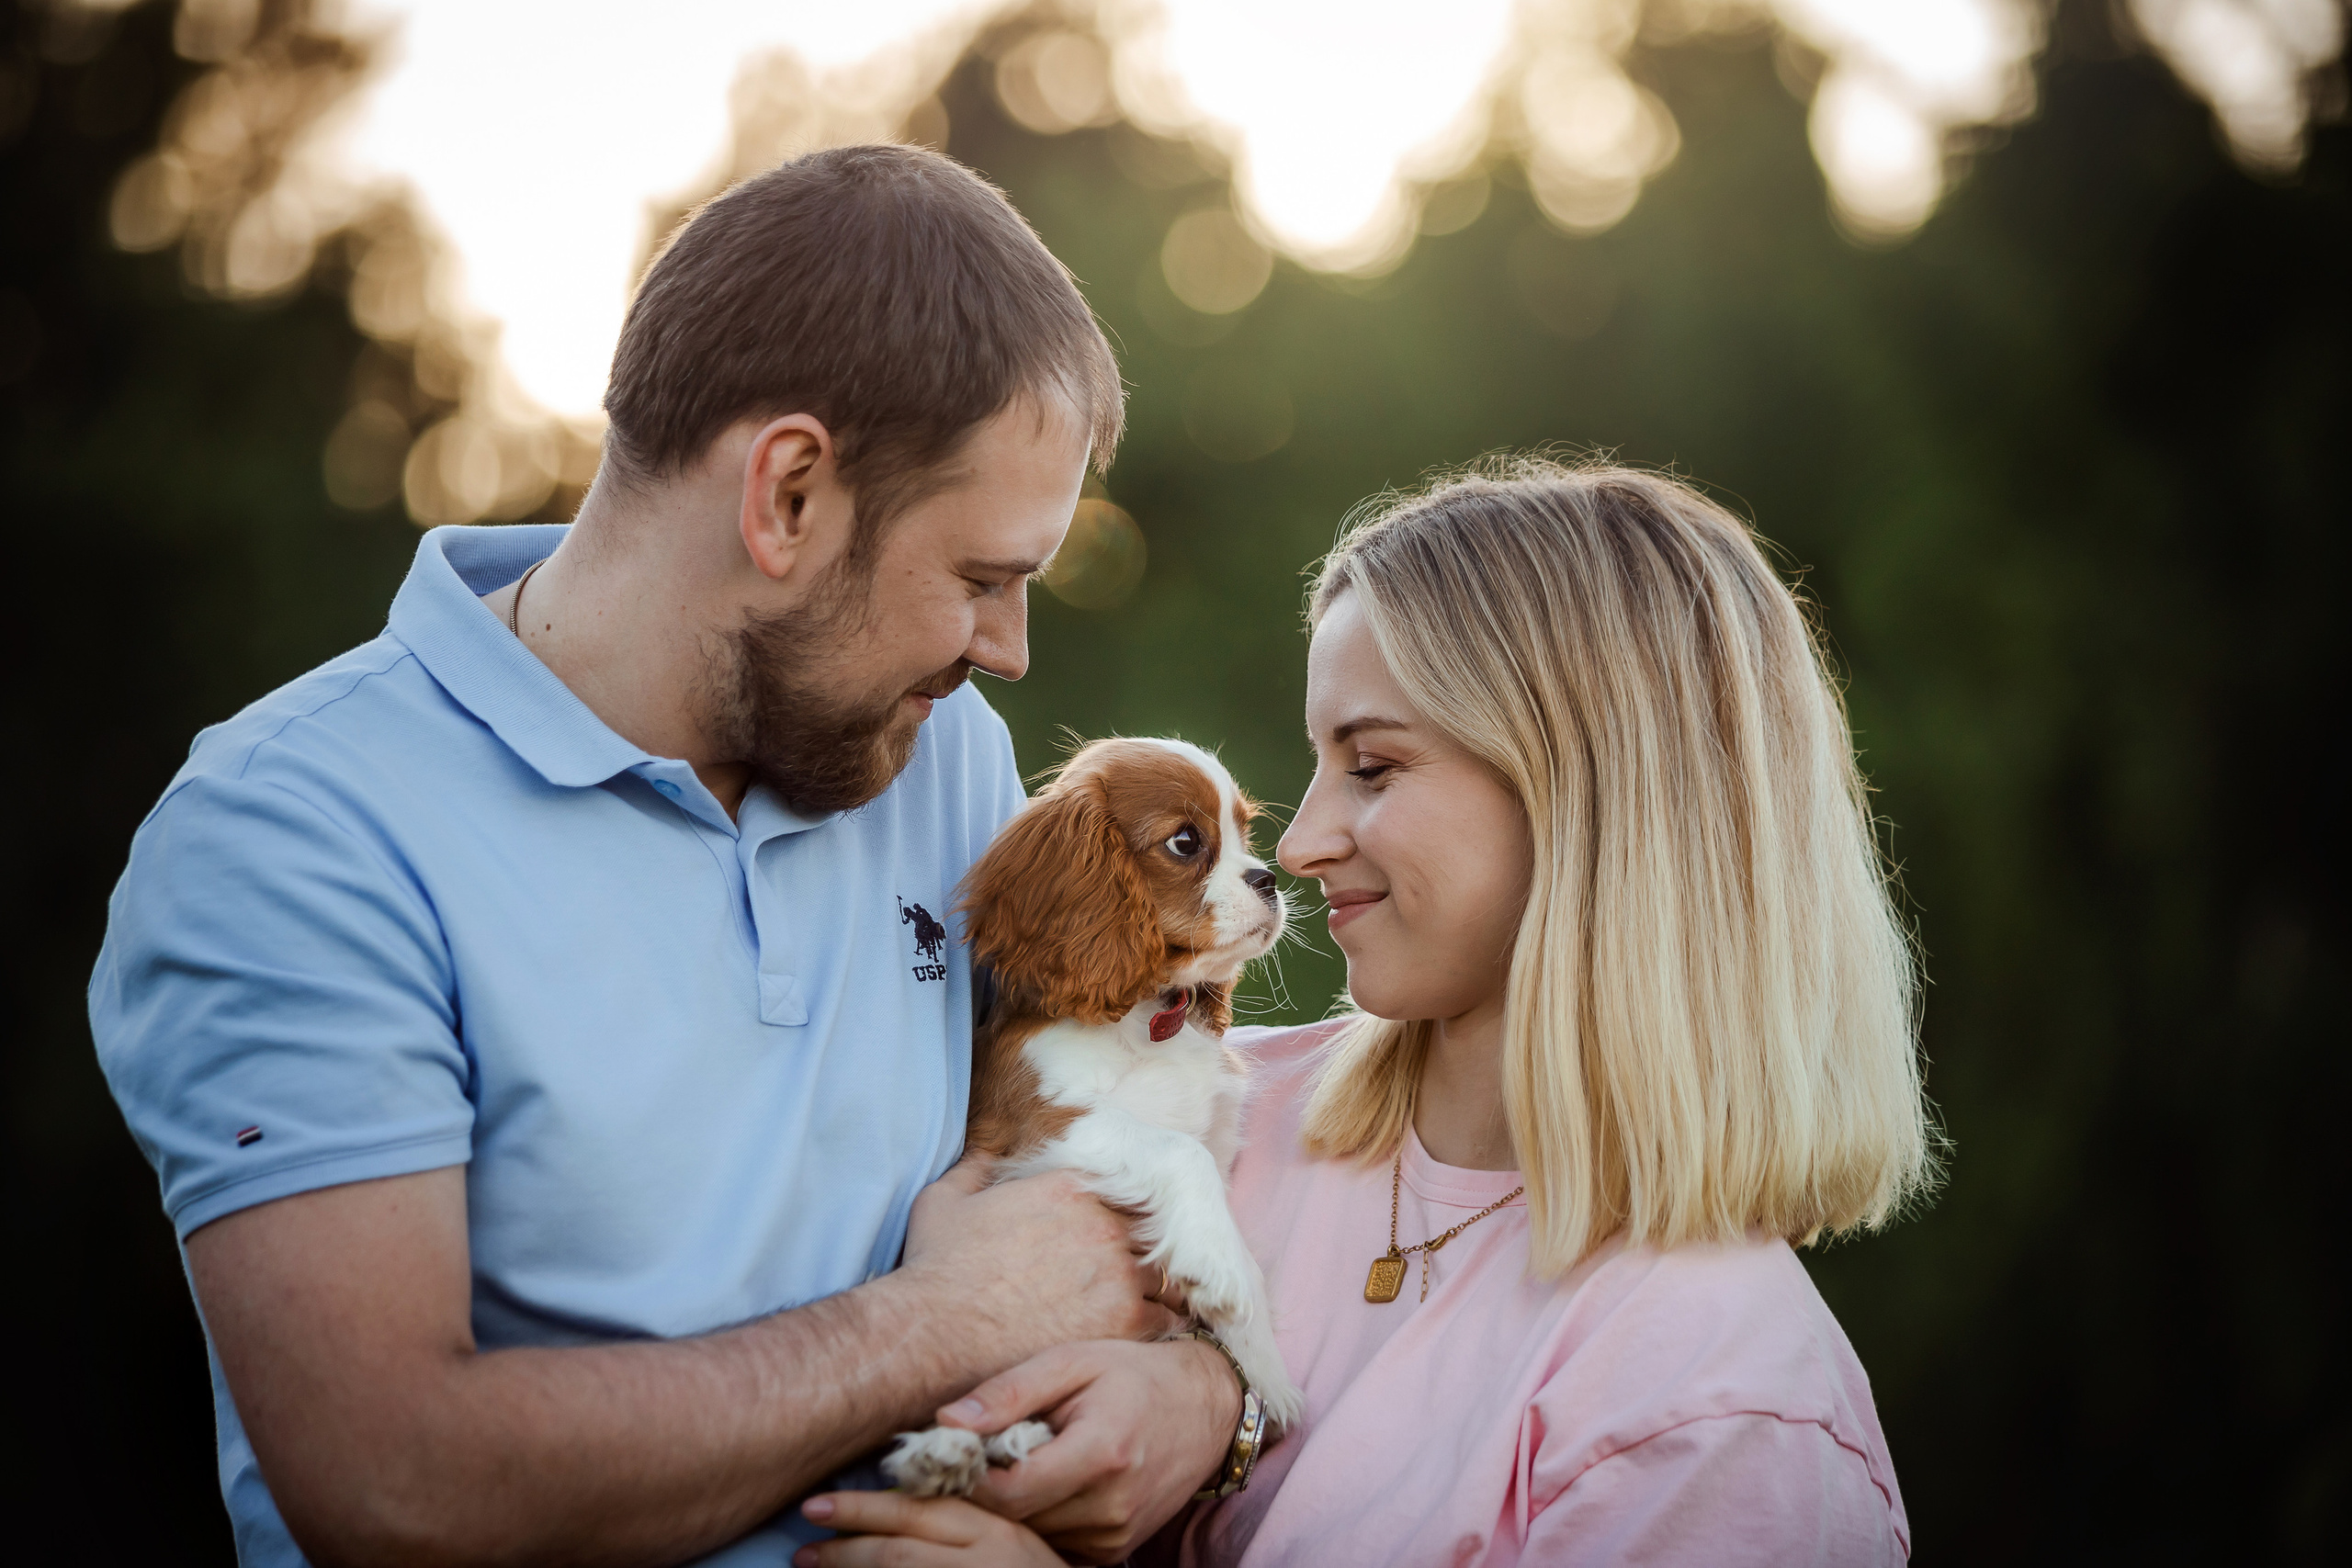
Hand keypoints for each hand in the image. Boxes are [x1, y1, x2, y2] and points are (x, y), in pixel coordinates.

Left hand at [793, 1493, 1058, 1566]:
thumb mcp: (1015, 1540)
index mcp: (997, 1528)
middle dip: (846, 1541)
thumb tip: (900, 1509)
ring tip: (808, 1563)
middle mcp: (986, 1559)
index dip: (865, 1507)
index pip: (922, 1511)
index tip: (822, 1505)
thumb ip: (969, 1521)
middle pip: (902, 1549)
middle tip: (804, 1536)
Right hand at [899, 1160, 1179, 1359]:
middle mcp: (1102, 1223)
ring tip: (1144, 1308)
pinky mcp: (1124, 1319)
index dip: (1119, 1217)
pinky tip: (1145, 1336)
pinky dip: (1159, 1327)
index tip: (1113, 1239)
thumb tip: (985, 1151)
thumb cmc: (937, 1268)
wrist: (937, 1330)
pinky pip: (1166, 1319)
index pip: (1122, 1192)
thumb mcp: (945, 1200)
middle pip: (1148, 1231)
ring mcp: (1118, 1271)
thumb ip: (974, 1169)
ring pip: (1163, 1274)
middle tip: (1131, 1276)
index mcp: (1070, 1188)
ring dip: (1154, 1289)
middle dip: (1140, 1252)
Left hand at [946, 1339, 1242, 1563]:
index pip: (1009, 1491)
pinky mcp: (1116, 1549)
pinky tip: (1046, 1481)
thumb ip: (1010, 1392)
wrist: (1206, 1407)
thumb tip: (947, 1422)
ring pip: (1032, 1534)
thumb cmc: (1135, 1375)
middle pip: (1016, 1518)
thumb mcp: (1073, 1362)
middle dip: (987, 1489)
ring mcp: (1117, 1534)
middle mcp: (1113, 1505)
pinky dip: (1040, 1517)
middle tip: (977, 1453)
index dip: (971, 1474)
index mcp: (1102, 1453)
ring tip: (1017, 1462)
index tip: (955, 1450)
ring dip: (1013, 1506)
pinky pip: (1055, 1541)